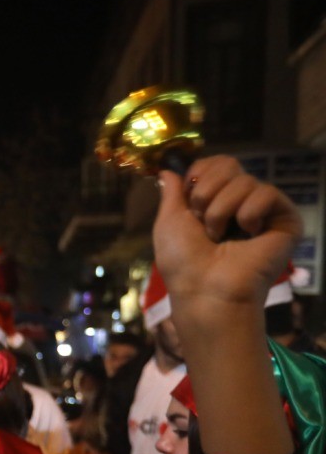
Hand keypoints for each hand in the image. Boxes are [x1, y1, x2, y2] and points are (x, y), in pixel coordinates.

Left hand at [153, 156, 300, 315]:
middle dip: (206, 192)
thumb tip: (169, 168)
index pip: (216, 163)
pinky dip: (248, 213)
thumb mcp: (168, 222)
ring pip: (245, 180)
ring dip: (221, 210)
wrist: (205, 290)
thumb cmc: (183, 262)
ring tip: (220, 237)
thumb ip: (172, 193)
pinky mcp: (286, 220)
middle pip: (229, 164)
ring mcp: (264, 211)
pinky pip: (267, 193)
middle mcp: (240, 203)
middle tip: (203, 223)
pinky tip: (248, 235)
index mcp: (215, 202)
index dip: (199, 173)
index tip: (189, 199)